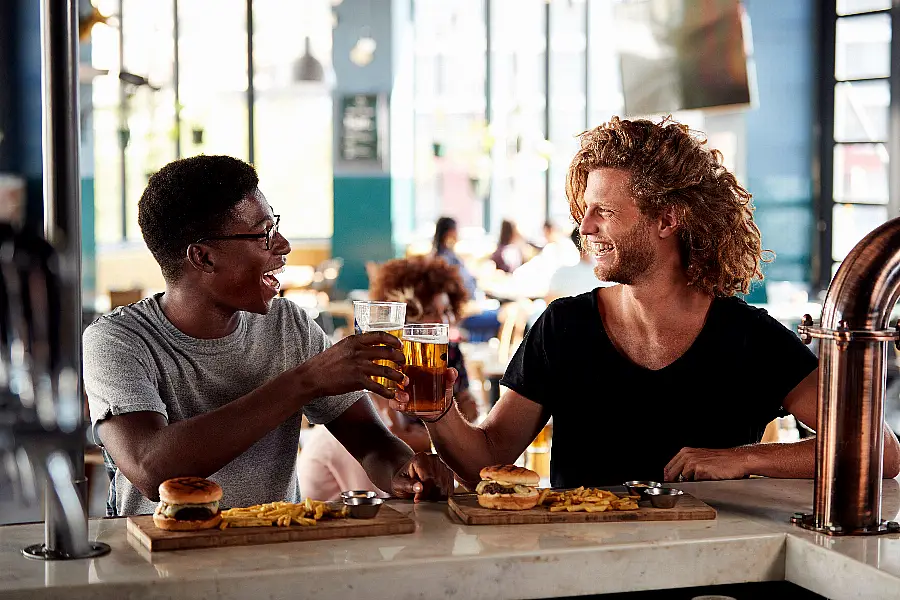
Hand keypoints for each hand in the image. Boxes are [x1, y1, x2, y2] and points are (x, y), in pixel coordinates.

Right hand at [295, 332, 409, 399]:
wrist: (312, 376)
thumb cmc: (326, 362)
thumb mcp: (341, 347)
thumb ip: (356, 346)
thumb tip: (370, 347)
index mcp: (355, 340)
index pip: (380, 335)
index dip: (394, 340)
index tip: (400, 345)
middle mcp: (359, 351)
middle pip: (387, 352)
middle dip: (400, 358)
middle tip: (404, 363)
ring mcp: (358, 366)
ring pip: (386, 370)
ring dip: (398, 376)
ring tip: (404, 380)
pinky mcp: (357, 380)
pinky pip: (378, 387)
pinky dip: (387, 392)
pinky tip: (392, 394)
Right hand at [389, 368, 457, 415]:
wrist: (441, 410)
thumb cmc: (442, 391)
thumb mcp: (447, 383)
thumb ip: (450, 377)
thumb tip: (451, 371)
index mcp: (414, 370)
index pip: (402, 362)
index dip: (399, 361)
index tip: (404, 364)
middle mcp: (404, 380)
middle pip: (393, 375)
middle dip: (396, 377)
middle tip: (406, 382)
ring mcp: (401, 391)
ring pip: (391, 389)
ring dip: (397, 393)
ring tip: (406, 398)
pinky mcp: (400, 403)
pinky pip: (393, 403)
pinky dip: (396, 404)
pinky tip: (403, 406)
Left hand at [391, 452, 453, 501]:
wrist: (408, 476)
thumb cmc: (402, 480)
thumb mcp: (399, 483)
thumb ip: (408, 485)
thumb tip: (420, 488)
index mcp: (420, 458)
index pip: (427, 478)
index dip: (423, 492)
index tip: (417, 500)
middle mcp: (434, 459)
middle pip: (438, 482)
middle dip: (431, 495)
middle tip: (422, 503)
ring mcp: (443, 464)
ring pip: (446, 486)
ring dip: (438, 496)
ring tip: (427, 500)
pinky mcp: (449, 472)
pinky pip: (450, 487)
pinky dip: (444, 495)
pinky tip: (434, 497)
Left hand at [664, 447, 750, 481]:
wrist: (736, 460)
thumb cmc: (721, 460)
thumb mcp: (700, 458)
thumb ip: (687, 465)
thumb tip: (676, 478)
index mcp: (685, 452)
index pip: (668, 467)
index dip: (668, 477)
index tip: (669, 483)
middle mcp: (687, 456)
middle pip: (671, 474)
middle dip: (674, 482)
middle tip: (679, 488)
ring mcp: (693, 463)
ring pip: (683, 479)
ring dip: (690, 483)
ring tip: (702, 480)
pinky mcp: (700, 470)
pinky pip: (695, 483)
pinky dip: (700, 484)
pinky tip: (708, 479)